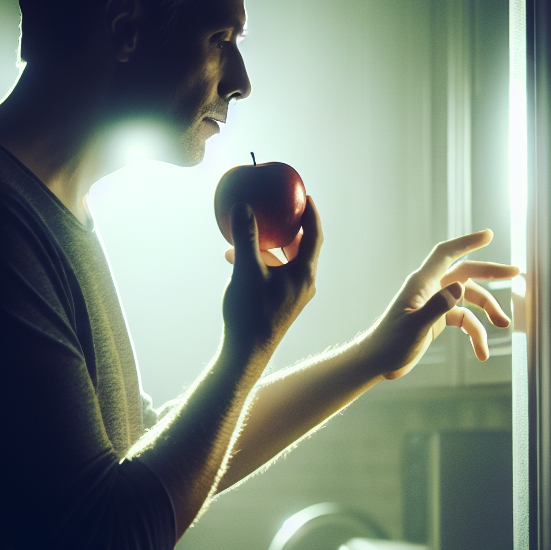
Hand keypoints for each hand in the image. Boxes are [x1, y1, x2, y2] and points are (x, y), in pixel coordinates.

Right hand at [220, 197, 321, 365]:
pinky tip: (235, 257)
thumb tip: (243, 206)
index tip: (306, 196)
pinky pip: (274, 274)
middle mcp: (303, 284)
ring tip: (251, 230)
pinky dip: (260, 262)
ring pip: (285, 262)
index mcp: (304, 274)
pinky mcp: (280, 304)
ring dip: (269, 246)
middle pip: (302, 247)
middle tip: (281, 208)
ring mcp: (293, 296)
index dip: (311, 214)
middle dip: (290, 227)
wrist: (246, 353)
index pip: (315, 236)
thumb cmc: (250, 312)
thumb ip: (246, 237)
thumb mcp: (246, 270)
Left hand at [361, 230, 518, 380]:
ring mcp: (435, 303)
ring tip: (504, 325)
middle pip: (466, 273)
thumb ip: (437, 306)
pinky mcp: (437, 319)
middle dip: (490, 272)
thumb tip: (461, 286)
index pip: (447, 253)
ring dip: (488, 310)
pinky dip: (475, 333)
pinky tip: (482, 353)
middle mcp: (430, 288)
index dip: (467, 242)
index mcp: (422, 283)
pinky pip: (464, 319)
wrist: (377, 362)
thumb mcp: (416, 326)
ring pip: (469, 299)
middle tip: (515, 273)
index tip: (488, 235)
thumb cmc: (390, 343)